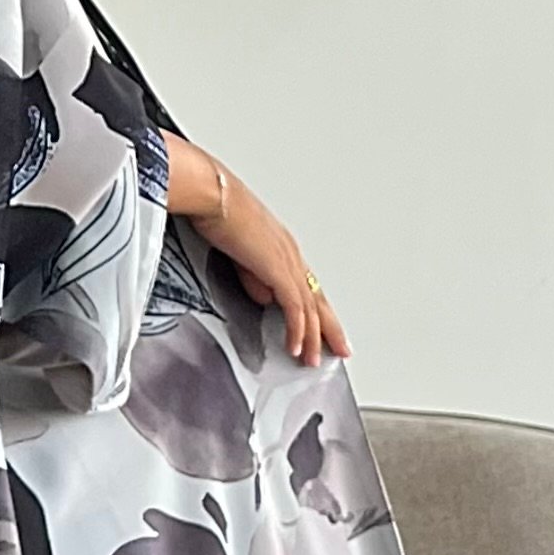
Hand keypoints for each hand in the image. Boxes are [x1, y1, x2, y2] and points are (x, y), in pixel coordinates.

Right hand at [163, 132, 349, 365]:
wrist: (214, 196)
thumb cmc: (219, 213)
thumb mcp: (239, 254)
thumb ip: (254, 277)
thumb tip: (266, 297)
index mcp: (283, 249)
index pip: (307, 287)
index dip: (317, 311)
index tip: (323, 330)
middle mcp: (292, 255)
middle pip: (318, 299)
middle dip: (330, 328)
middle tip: (339, 350)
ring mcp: (287, 261)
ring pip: (310, 307)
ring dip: (312, 337)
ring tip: (312, 359)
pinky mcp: (278, 268)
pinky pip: (294, 307)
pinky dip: (297, 330)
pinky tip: (296, 346)